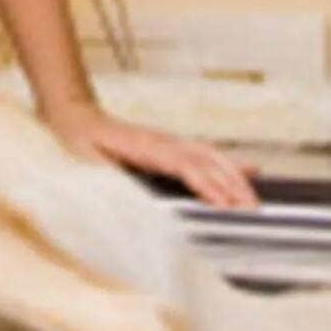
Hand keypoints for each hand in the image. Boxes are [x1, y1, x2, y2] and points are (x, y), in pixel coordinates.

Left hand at [42, 102, 260, 209]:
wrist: (75, 120)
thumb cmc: (83, 145)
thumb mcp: (93, 165)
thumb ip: (115, 180)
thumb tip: (132, 201)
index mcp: (147, 149)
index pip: (186, 168)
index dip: (207, 187)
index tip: (225, 206)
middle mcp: (165, 143)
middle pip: (207, 162)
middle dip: (232, 186)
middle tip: (252, 211)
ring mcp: (170, 143)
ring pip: (211, 157)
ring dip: (235, 177)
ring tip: (254, 199)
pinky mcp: (171, 147)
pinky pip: (205, 155)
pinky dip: (228, 164)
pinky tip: (248, 171)